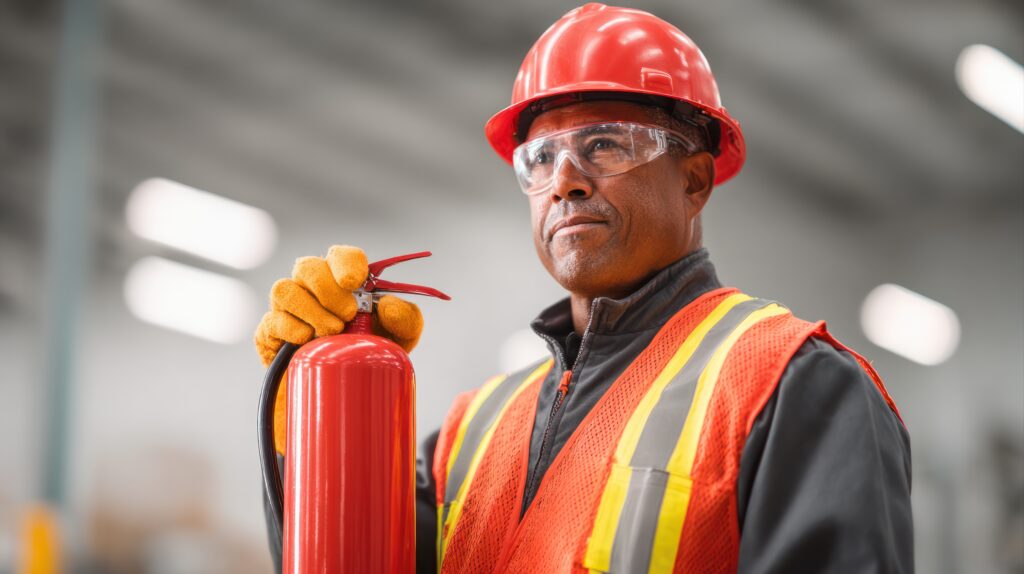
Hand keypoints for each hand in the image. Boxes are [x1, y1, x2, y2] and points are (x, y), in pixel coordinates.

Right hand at [254, 245, 423, 453]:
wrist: (343, 398)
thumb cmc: (371, 357)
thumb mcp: (400, 341)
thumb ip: (406, 319)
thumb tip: (387, 304)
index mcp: (343, 283)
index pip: (341, 256)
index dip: (345, 263)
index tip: (354, 282)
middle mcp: (312, 290)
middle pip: (307, 267)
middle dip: (328, 289)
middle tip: (347, 316)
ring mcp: (288, 311)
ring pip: (284, 289)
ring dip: (310, 308)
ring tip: (331, 332)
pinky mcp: (270, 335)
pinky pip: (271, 321)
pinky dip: (290, 328)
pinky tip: (306, 340)